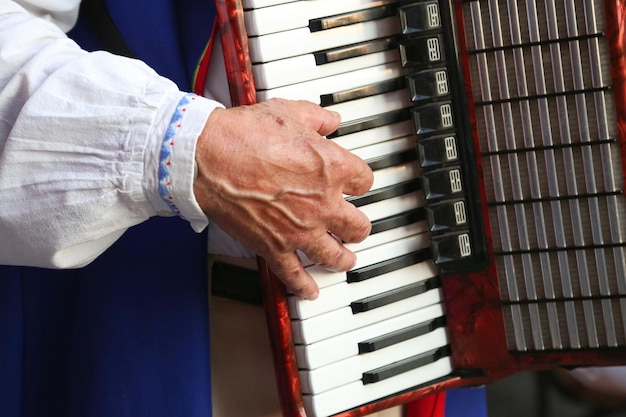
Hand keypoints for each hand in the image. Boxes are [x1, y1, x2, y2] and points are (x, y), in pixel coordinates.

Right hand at [194, 98, 372, 299]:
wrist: (208, 158)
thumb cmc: (244, 134)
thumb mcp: (289, 112)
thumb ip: (317, 118)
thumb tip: (331, 120)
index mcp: (332, 168)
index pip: (365, 181)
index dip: (360, 182)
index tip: (355, 184)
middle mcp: (323, 203)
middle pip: (358, 225)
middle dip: (358, 226)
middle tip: (355, 227)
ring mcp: (300, 229)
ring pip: (336, 255)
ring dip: (344, 258)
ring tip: (345, 259)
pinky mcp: (274, 247)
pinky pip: (295, 274)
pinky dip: (305, 286)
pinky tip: (312, 291)